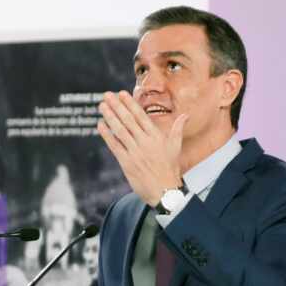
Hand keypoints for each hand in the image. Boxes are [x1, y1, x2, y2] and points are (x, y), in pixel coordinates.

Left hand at [96, 91, 187, 205]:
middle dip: (117, 106)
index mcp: (156, 136)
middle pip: (128, 120)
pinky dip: (107, 135)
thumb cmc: (170, 169)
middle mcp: (145, 142)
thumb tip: (185, 115)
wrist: (164, 191)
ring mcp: (135, 152)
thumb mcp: (176, 147)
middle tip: (107, 95)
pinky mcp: (127, 163)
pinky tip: (100, 125)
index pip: (141, 116)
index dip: (130, 104)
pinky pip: (114, 146)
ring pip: (120, 131)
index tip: (121, 93)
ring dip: (110, 117)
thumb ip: (178, 129)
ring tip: (102, 106)